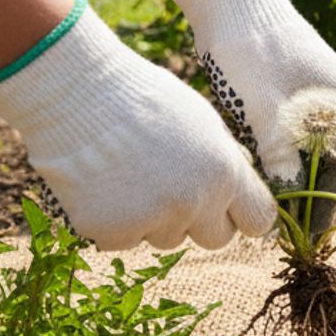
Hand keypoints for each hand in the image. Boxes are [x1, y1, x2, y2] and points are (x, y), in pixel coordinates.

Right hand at [0, 1, 277, 250]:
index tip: (230, 211)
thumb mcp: (204, 123)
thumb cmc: (143, 100)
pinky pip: (124, 240)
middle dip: (201, 222)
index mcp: (224, 173)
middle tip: (174, 190)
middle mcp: (194, 203)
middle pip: (216, 239)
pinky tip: (103, 186)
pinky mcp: (110, 233)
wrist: (77, 96)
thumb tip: (239, 191)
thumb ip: (226, 163)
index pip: (258, 220)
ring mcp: (151, 221)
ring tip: (131, 175)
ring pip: (167, 238)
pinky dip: (115, 221)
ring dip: (156, 219)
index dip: (243, 215)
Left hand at [166, 0, 335, 213]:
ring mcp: (322, 99)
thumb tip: (285, 206)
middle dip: (314, 201)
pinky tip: (262, 176)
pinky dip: (287, 162)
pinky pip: (301, 140)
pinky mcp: (298, 95)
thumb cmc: (250, 52)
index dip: (326, 209)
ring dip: (299, 182)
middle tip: (284, 232)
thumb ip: (280, 159)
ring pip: (317, 156)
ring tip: (271, 211)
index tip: (302, 240)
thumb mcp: (263, 112)